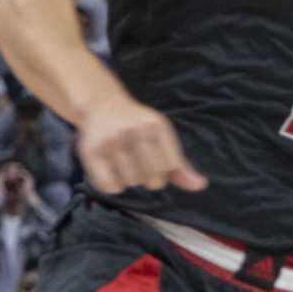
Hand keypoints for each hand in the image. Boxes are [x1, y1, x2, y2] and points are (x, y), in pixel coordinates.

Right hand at [77, 92, 205, 193]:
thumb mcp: (162, 137)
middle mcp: (134, 131)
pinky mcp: (91, 151)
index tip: (157, 161)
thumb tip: (201, 186)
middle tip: (139, 163)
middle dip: (149, 178)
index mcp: (156, 126)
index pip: (171, 166)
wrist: (102, 105)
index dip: (165, 171)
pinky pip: (110, 186)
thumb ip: (181, 164)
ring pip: (132, 183)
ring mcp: (111, 141)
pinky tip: (112, 172)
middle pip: (153, 179)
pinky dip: (114, 186)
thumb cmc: (137, 126)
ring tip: (124, 163)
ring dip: (130, 180)